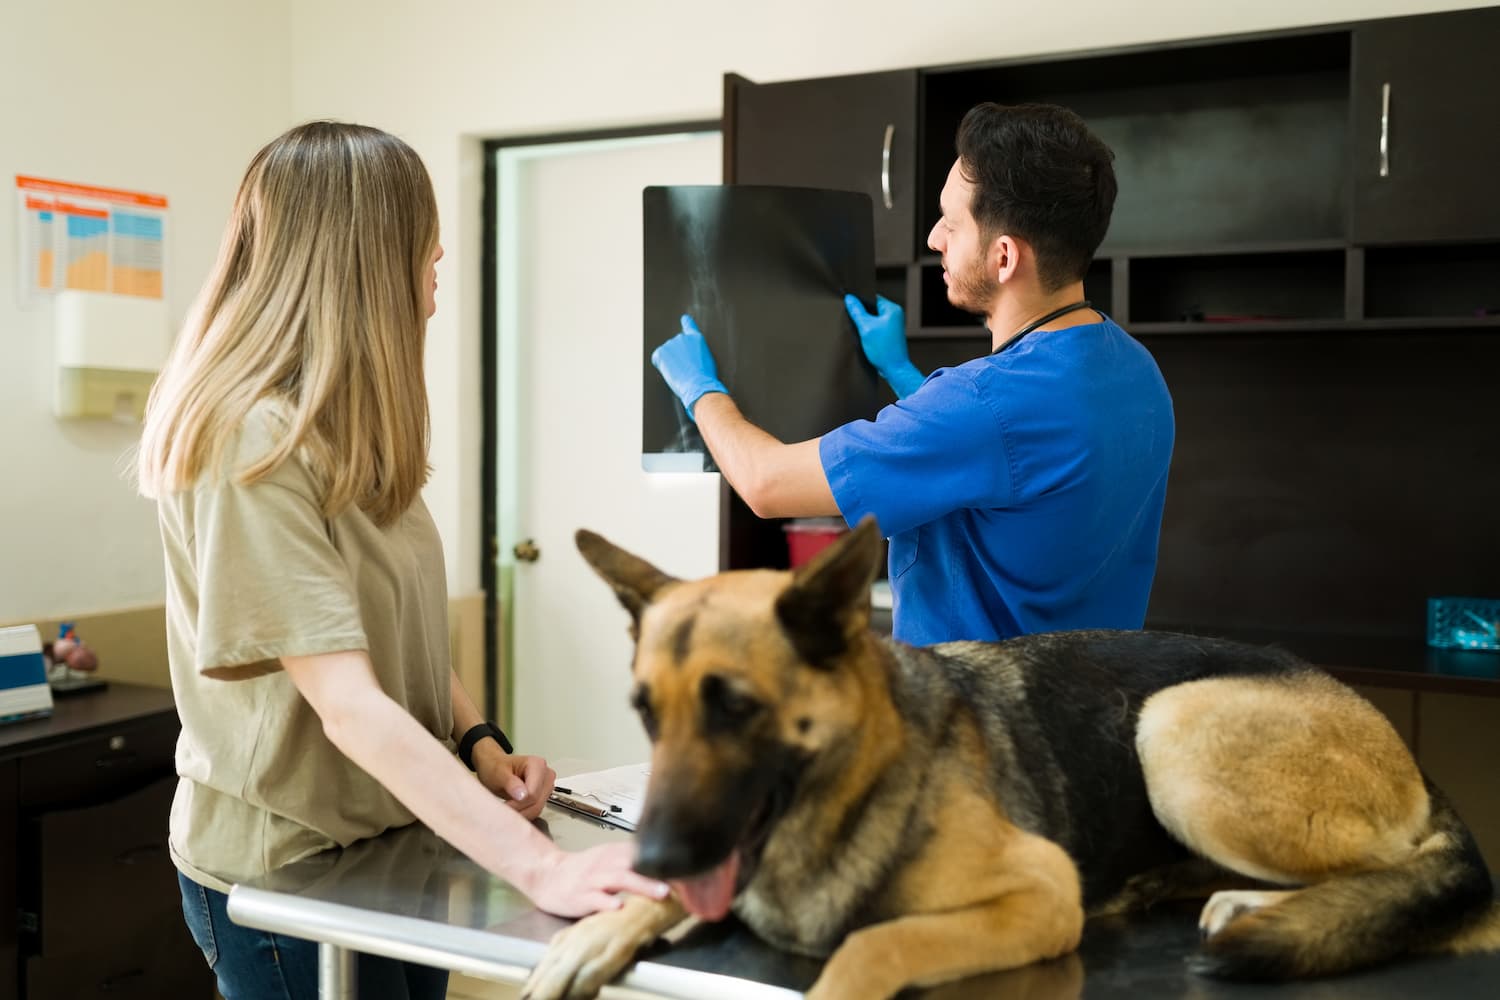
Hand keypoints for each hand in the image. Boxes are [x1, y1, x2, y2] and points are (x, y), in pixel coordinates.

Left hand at [475, 747, 554, 821]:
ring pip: (537, 809)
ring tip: (506, 809)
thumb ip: (510, 782)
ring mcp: (546, 787)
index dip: (518, 803)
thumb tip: (522, 795)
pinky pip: (535, 812)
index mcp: (537, 765)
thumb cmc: (496, 767)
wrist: (495, 770)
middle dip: (519, 809)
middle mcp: (546, 775)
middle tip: (503, 809)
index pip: (533, 793)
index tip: (504, 805)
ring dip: (520, 813)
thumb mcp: (498, 773)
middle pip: (536, 803)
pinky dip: (523, 814)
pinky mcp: (543, 797)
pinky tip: (513, 810)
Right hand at [522, 842, 671, 918]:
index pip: (646, 853)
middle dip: (661, 872)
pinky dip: (606, 903)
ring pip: (619, 879)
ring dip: (642, 885)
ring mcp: (593, 880)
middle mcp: (606, 863)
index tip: (692, 869)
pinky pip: (594, 899)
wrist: (546, 875)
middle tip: (684, 881)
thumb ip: (633, 861)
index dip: (668, 861)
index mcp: (616, 853)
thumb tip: (666, 869)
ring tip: (661, 893)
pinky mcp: (580, 896)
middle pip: (637, 863)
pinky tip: (618, 908)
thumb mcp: (608, 859)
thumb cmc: (582, 870)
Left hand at [650, 315, 727, 420]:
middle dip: (677, 356)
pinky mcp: (661, 352)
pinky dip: (661, 365)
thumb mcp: (706, 359)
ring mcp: (671, 344)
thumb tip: (688, 358)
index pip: (689, 325)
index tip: (684, 318)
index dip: (686, 322)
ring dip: (670, 362)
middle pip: (675, 345)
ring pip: (667, 353)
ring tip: (681, 372)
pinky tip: (671, 371)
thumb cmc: (705, 377)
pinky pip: (657, 358)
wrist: (699, 384)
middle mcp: (683, 337)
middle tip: (685, 369)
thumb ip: (696, 352)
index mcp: (696, 338)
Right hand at [844, 293, 923, 398]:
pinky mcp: (890, 334)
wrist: (894, 369)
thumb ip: (857, 311)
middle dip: (862, 312)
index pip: (872, 297)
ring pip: (873, 318)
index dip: (860, 300)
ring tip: (858, 329)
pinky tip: (863, 336)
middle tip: (851, 318)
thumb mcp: (866, 328)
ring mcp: (893, 325)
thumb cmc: (884, 350)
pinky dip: (869, 330)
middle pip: (872, 307)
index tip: (849, 303)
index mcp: (892, 309)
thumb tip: (849, 299)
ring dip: (865, 322)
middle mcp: (894, 315)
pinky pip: (876, 326)